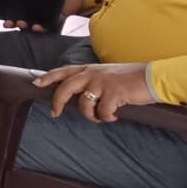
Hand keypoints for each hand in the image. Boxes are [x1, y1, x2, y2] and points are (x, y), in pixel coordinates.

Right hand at [3, 0, 84, 31]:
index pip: (16, 3)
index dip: (9, 8)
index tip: (3, 13)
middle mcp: (36, 4)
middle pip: (20, 15)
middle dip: (13, 21)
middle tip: (9, 23)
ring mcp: (45, 13)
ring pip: (30, 22)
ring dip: (23, 26)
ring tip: (21, 24)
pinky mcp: (54, 18)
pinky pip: (45, 26)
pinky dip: (38, 29)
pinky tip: (35, 27)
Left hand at [36, 63, 155, 122]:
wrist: (151, 77)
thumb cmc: (129, 77)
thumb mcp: (106, 74)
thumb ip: (91, 80)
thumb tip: (79, 94)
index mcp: (89, 69)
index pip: (63, 71)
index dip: (48, 77)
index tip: (36, 83)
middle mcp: (92, 74)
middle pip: (65, 88)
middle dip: (57, 102)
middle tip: (55, 113)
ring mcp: (102, 83)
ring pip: (83, 105)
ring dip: (91, 116)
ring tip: (102, 117)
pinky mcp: (113, 93)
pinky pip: (102, 112)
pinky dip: (107, 118)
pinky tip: (114, 116)